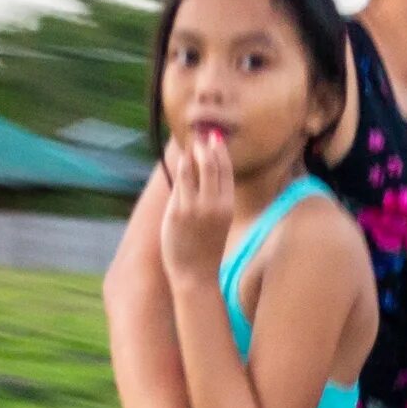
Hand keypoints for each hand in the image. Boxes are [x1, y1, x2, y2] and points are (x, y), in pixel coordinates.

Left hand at [159, 131, 235, 279]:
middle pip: (212, 166)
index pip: (226, 171)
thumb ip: (213, 199)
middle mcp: (215, 204)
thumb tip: (202, 174)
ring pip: (194, 170)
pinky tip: (181, 158)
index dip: (220, 153)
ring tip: (190, 142)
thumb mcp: (217, 221)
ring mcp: (196, 207)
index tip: (215, 139)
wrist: (196, 274)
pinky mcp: (178, 211)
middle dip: (207, 147)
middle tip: (202, 134)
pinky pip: (180, 183)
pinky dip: (181, 168)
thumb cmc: (205, 248)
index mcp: (228, 206)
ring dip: (192, 153)